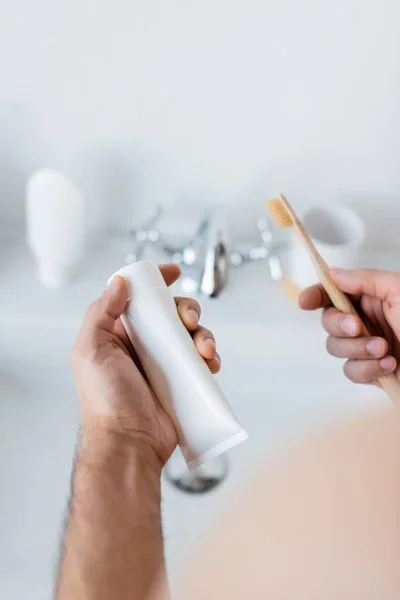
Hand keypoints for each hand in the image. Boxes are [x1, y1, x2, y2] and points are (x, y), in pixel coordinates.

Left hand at [72, 264, 220, 469]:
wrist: (129, 442)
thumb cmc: (105, 400)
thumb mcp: (91, 350)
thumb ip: (101, 312)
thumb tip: (119, 282)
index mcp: (119, 333)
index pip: (139, 298)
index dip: (156, 281)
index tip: (172, 272)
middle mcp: (143, 345)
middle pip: (172, 312)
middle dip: (187, 309)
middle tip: (189, 320)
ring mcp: (165, 363)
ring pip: (192, 334)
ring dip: (204, 334)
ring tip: (205, 351)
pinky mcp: (183, 380)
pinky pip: (203, 360)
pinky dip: (211, 356)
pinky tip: (211, 363)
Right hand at [299, 268, 399, 385]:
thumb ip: (364, 280)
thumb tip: (334, 274)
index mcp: (373, 297)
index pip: (334, 293)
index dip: (316, 295)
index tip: (305, 302)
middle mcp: (368, 321)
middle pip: (329, 322)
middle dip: (339, 326)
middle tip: (357, 328)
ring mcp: (368, 347)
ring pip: (336, 349)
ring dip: (357, 349)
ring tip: (384, 349)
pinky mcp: (373, 371)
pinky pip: (352, 371)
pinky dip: (367, 369)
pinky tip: (389, 365)